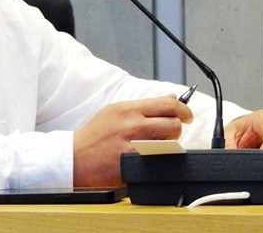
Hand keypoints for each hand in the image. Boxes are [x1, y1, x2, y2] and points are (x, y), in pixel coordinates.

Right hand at [73, 96, 192, 186]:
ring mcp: (132, 146)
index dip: (184, 110)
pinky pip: (158, 161)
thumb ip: (145, 105)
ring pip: (170, 144)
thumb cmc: (95, 135)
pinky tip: (149, 158)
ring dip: (169, 145)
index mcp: (128, 109)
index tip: (187, 115)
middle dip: (177, 129)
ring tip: (157, 146)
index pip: (167, 104)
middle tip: (170, 132)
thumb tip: (171, 97)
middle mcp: (131, 126)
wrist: (75, 158)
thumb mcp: (116, 112)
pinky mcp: (132, 165)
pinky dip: (159, 160)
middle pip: (174, 125)